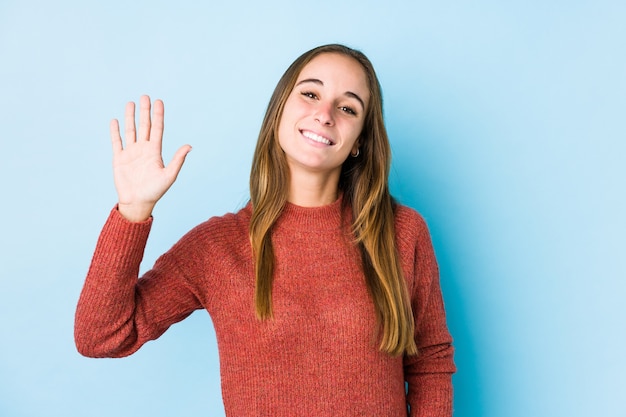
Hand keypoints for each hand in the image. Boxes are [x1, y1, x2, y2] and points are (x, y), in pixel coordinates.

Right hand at [110, 95, 190, 221]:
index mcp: (155, 152)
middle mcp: (143, 149)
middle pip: (144, 126)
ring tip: (130, 103)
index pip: (157, 129)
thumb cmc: (155, 192)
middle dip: (145, 111)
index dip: (158, 115)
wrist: (137, 203)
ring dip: (130, 117)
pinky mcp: (119, 159)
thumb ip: (178, 160)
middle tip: (145, 96)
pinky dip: (115, 131)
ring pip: (131, 130)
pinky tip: (115, 121)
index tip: (159, 101)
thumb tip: (189, 146)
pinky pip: (117, 142)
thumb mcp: (169, 176)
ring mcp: (131, 153)